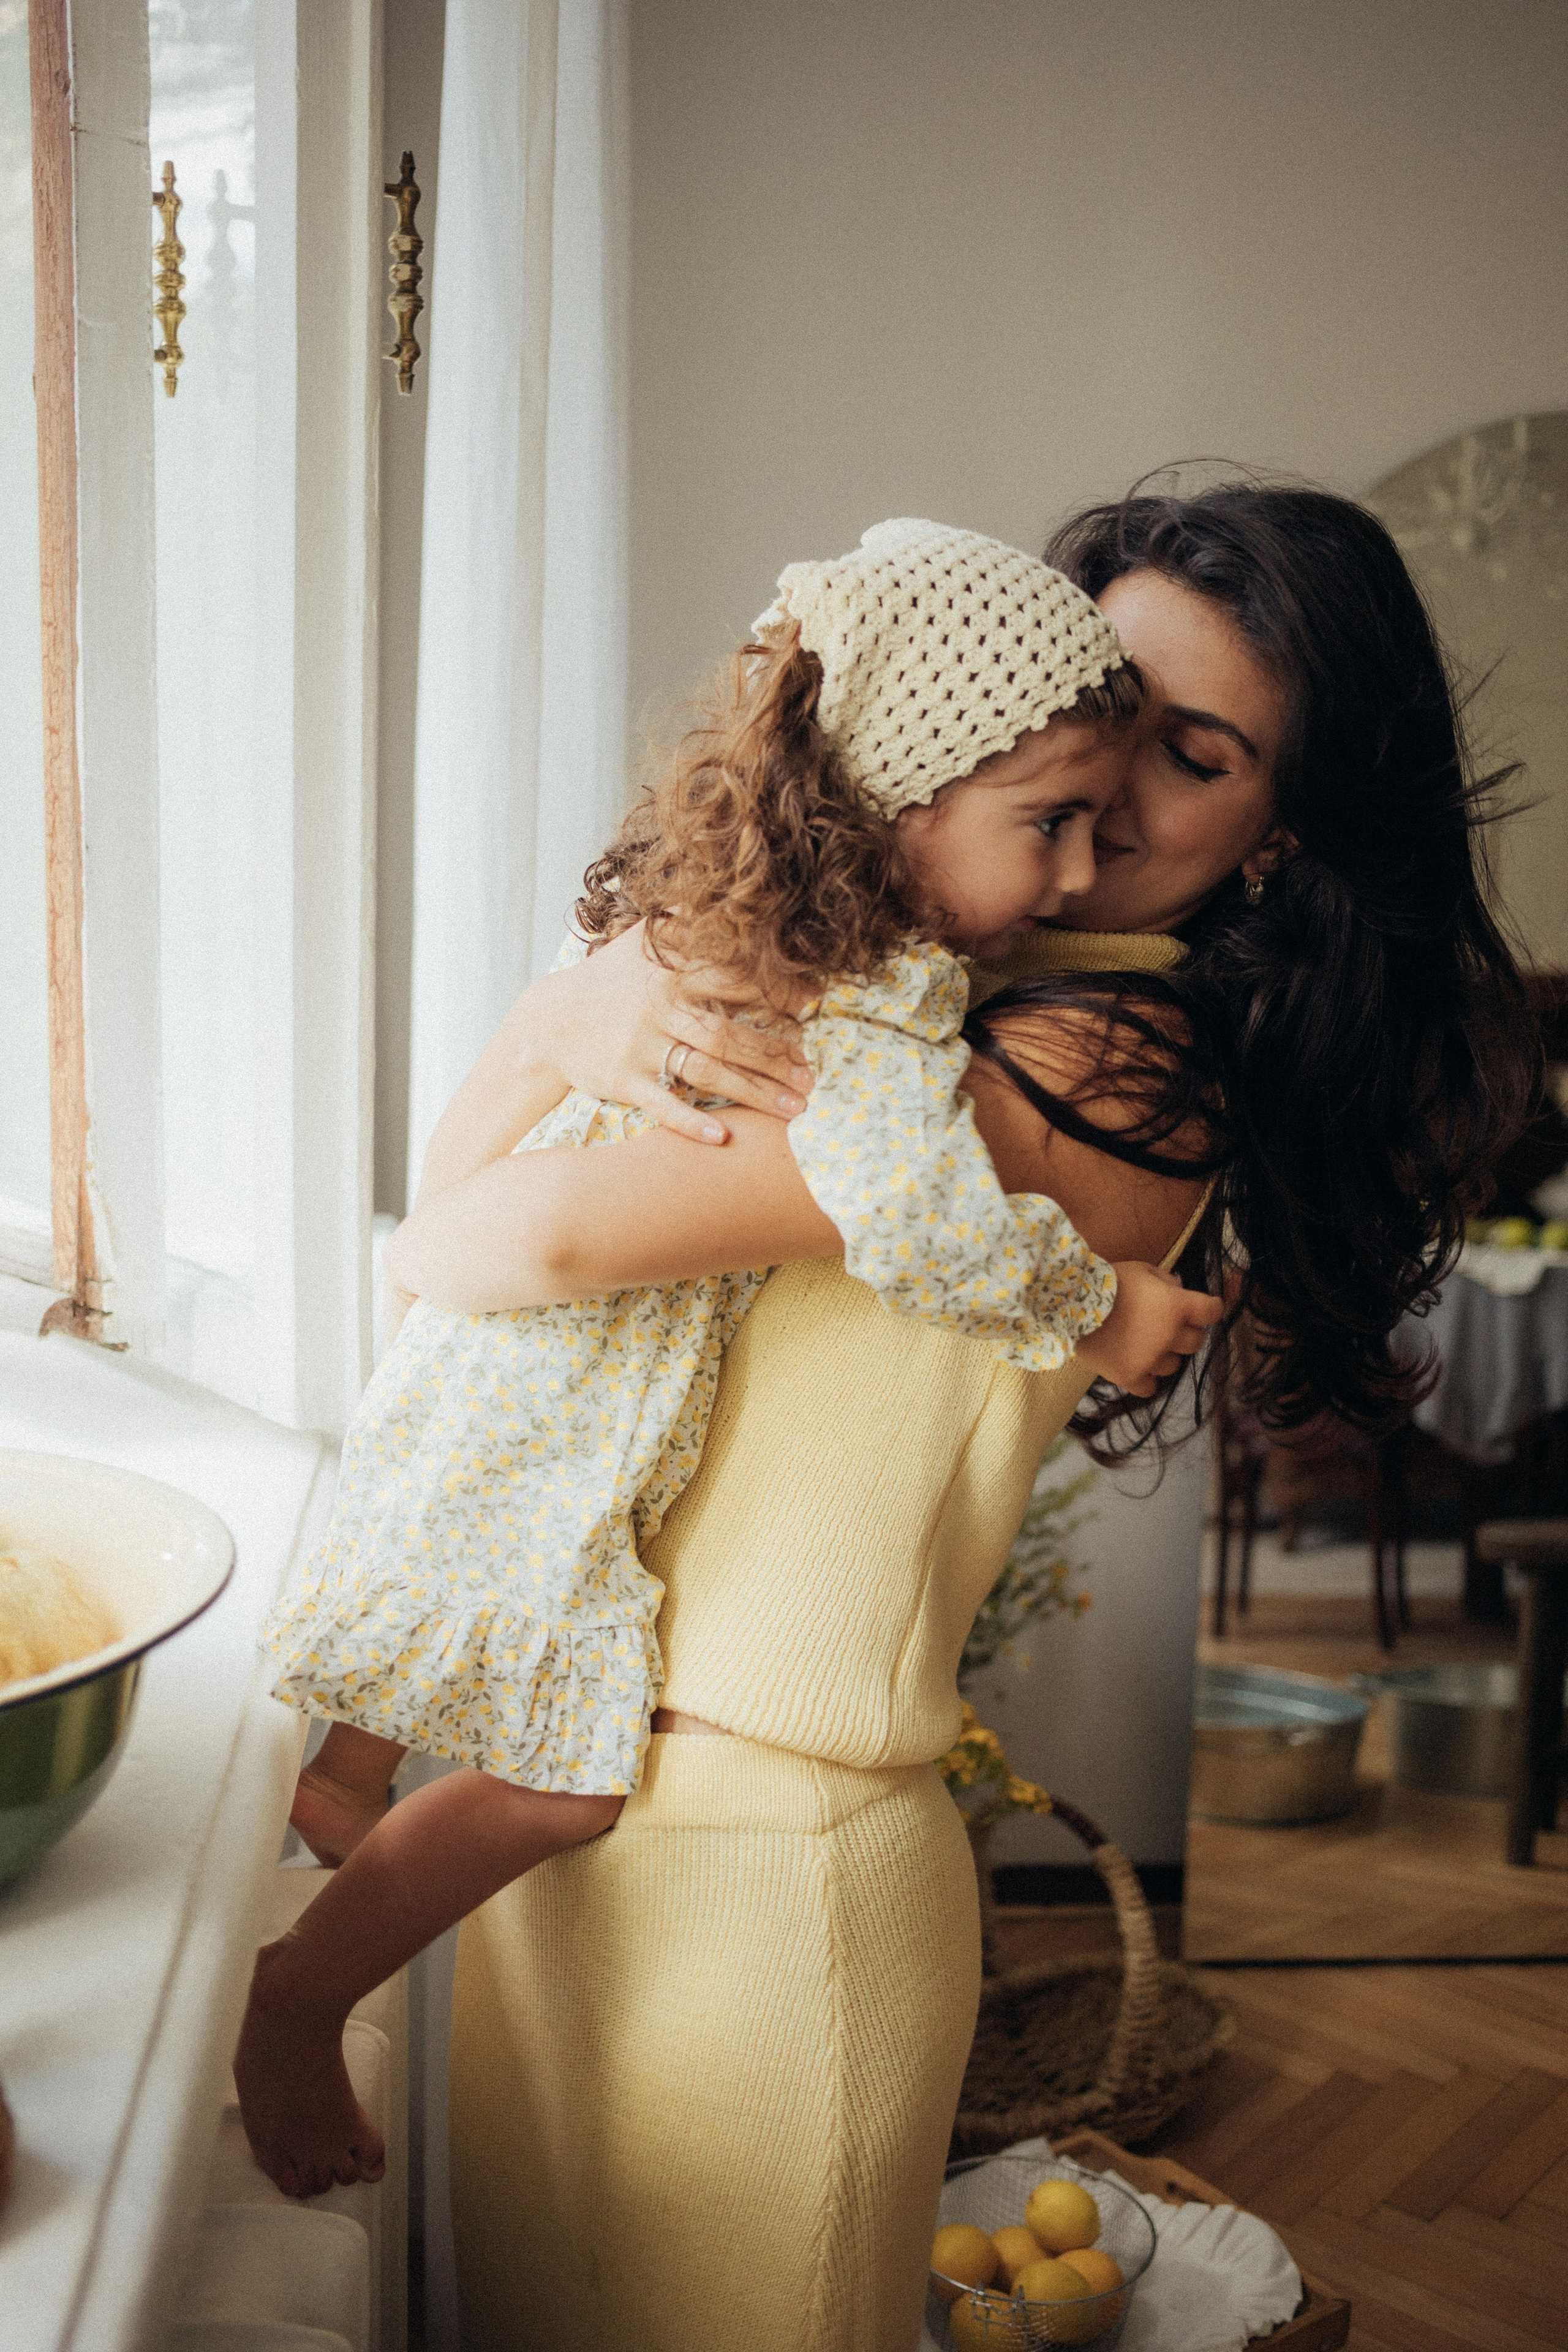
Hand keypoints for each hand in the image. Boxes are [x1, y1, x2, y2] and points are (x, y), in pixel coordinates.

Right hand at [528, 921, 812, 1144]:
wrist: (548, 1022)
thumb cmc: (608, 979)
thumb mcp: (641, 941)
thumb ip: (686, 922)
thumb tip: (732, 893)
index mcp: (669, 970)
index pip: (733, 977)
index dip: (777, 988)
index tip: (815, 1001)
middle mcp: (657, 1006)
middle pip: (727, 1033)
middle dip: (774, 1054)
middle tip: (812, 1073)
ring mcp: (639, 1045)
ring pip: (705, 1071)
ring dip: (753, 1092)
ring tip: (795, 1108)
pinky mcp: (622, 1080)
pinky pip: (661, 1104)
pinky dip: (690, 1121)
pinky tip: (722, 1137)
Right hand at [1076, 1261, 1222, 1396]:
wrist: (1071, 1303)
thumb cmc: (1109, 1280)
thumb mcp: (1143, 1269)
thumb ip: (1167, 1281)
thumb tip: (1178, 1293)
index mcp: (1177, 1307)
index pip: (1212, 1311)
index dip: (1208, 1309)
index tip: (1201, 1309)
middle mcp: (1170, 1336)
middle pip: (1196, 1342)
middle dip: (1185, 1333)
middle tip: (1166, 1327)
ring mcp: (1150, 1360)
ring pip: (1173, 1365)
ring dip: (1163, 1355)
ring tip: (1143, 1346)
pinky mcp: (1129, 1376)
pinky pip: (1149, 1388)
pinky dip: (1145, 1379)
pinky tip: (1135, 1367)